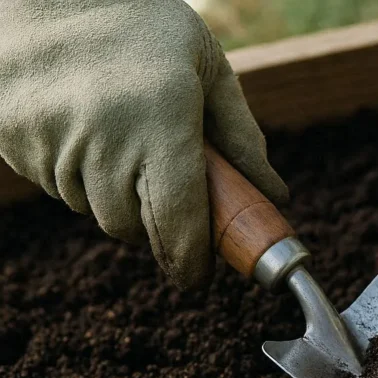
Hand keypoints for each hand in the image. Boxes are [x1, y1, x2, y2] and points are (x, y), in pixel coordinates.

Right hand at [0, 0, 286, 288]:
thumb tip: (275, 195)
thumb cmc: (142, 24)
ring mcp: (50, 139)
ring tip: (124, 138)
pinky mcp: (13, 139)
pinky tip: (86, 128)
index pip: (178, 222)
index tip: (201, 275)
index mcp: (161, 120)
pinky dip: (77, 175)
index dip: (191, 259)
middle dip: (156, 224)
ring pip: (93, 210)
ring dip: (116, 196)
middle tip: (168, 190)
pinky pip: (55, 185)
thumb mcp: (207, 68)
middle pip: (132, 227)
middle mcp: (103, 136)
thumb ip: (242, 137)